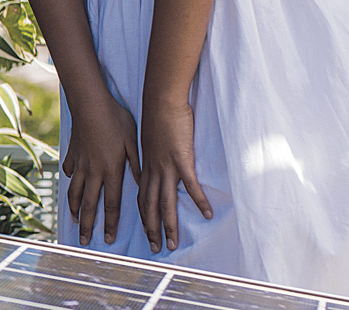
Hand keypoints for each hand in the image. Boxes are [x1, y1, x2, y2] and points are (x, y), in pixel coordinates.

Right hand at [62, 96, 140, 246]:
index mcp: (111, 171)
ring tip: (74, 220)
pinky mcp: (72, 153)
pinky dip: (69, 181)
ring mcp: (80, 163)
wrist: (90, 103)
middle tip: (84, 241)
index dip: (110, 223)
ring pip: (74, 192)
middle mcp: (94, 172)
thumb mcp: (133, 141)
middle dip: (87, 225)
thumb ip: (137, 165)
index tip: (108, 238)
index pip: (111, 204)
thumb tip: (143, 185)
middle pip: (88, 204)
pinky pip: (69, 172)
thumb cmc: (116, 119)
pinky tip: (71, 185)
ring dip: (74, 209)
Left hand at [138, 97, 212, 252]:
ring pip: (166, 202)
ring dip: (169, 225)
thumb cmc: (157, 117)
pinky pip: (190, 186)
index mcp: (145, 166)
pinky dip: (198, 201)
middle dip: (152, 229)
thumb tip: (155, 167)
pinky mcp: (181, 159)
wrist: (161, 99)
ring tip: (173, 243)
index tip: (146, 232)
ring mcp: (166, 166)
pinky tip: (207, 214)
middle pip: (150, 206)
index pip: (142, 197)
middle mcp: (153, 170)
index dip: (143, 216)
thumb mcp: (149, 140)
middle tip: (156, 249)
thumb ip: (152, 157)